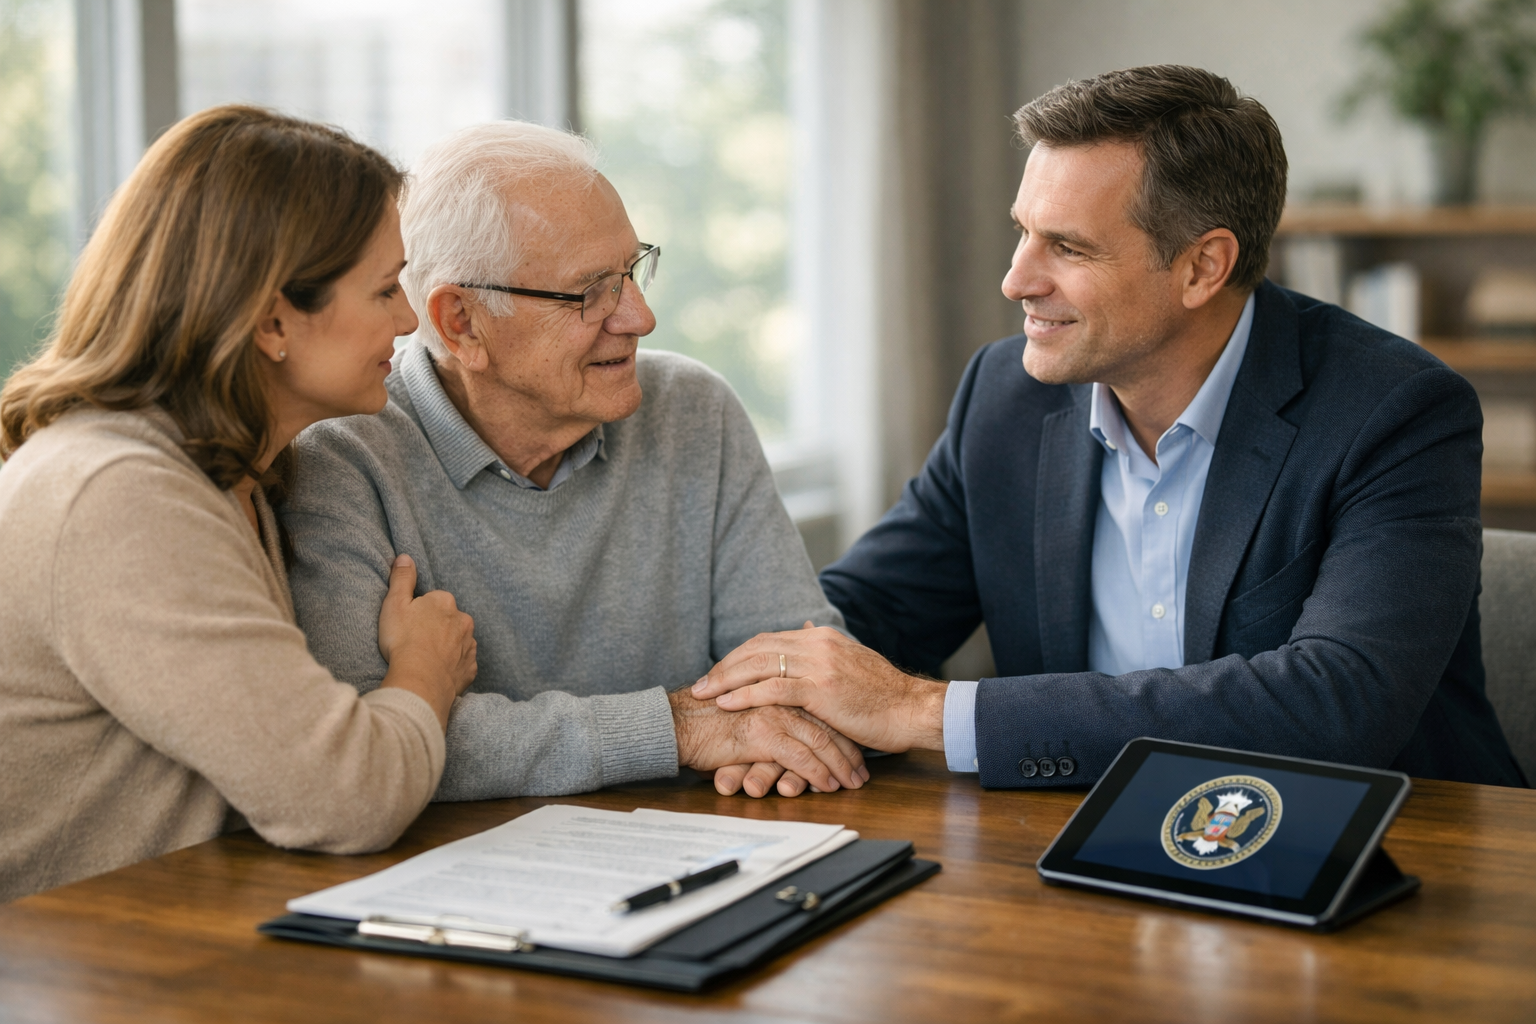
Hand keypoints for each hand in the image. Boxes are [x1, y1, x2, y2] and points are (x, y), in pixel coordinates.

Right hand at [377, 554, 476, 729]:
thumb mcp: (394, 604)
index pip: (434, 600)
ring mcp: (469, 645)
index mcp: (445, 602)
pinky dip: (453, 666)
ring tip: (426, 659)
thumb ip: (402, 578)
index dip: (419, 612)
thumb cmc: (403, 640)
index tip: (408, 625)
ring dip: (446, 646)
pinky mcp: (470, 668)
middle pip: (449, 620)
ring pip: (458, 641)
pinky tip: (438, 672)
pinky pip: (462, 664)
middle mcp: (463, 621)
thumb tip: (405, 557)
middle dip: (436, 627)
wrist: (419, 680)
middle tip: (416, 642)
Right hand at [669, 689, 867, 795]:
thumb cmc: (709, 720)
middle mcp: (780, 695)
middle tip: (862, 771)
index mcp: (780, 684)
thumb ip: (770, 706)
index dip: (842, 729)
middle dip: (849, 749)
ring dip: (839, 765)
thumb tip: (792, 724)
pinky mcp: (762, 733)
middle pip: (827, 722)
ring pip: (819, 739)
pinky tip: (828, 785)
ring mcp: (773, 712)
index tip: (857, 750)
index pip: (822, 706)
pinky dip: (817, 772)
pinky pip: (800, 756)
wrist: (677, 724)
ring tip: (852, 783)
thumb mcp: (747, 706)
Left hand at [690, 624, 946, 752]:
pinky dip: (745, 695)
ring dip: (726, 680)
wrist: (913, 711)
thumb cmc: (884, 698)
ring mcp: (819, 664)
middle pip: (756, 649)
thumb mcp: (851, 665)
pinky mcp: (821, 688)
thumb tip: (803, 628)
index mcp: (821, 637)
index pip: (767, 641)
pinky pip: (773, 689)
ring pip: (759, 665)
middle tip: (700, 684)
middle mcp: (817, 643)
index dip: (739, 657)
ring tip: (703, 693)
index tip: (719, 673)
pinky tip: (726, 704)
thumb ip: (824, 652)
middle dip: (724, 667)